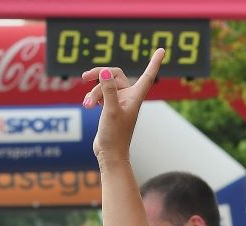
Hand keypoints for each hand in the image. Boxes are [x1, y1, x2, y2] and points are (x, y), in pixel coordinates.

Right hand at [83, 48, 165, 162]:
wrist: (110, 154)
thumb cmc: (114, 136)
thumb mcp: (110, 111)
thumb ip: (108, 90)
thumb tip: (105, 73)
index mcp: (135, 97)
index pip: (147, 75)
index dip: (154, 62)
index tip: (162, 50)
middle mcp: (129, 98)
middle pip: (115, 74)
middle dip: (99, 75)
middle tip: (84, 77)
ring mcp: (119, 102)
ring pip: (105, 85)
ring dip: (93, 92)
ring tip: (87, 105)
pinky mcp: (110, 107)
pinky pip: (101, 93)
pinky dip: (93, 97)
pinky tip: (87, 105)